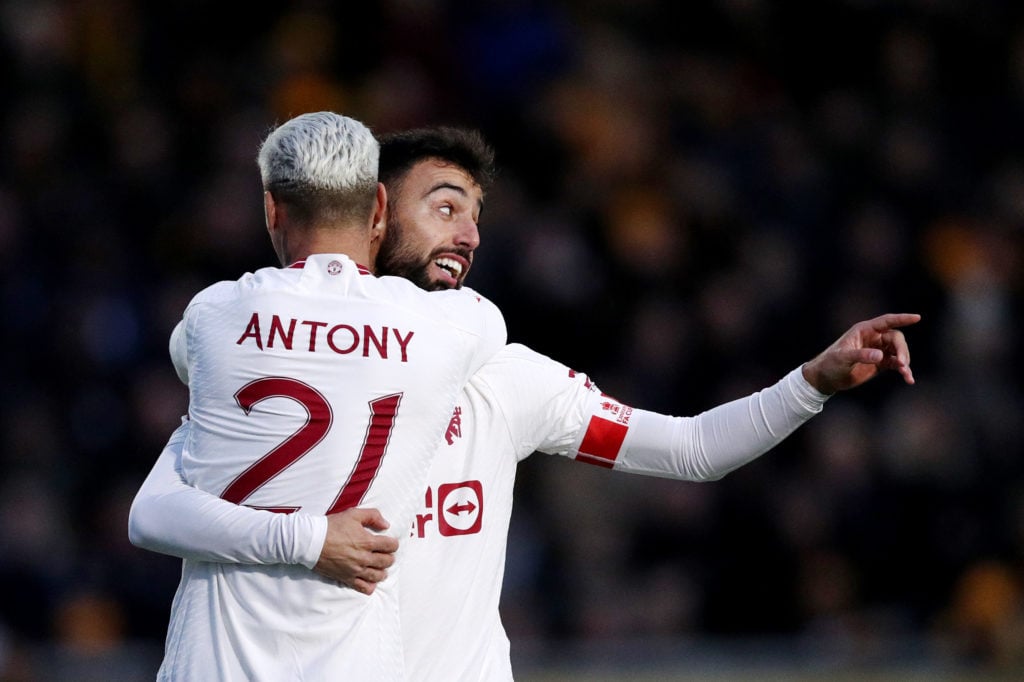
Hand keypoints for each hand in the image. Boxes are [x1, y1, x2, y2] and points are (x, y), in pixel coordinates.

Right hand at [313, 507, 397, 594]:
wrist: (311, 541)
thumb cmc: (332, 526)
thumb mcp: (353, 514)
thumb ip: (373, 516)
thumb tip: (386, 525)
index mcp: (367, 541)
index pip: (391, 546)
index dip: (393, 544)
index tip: (390, 543)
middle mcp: (364, 557)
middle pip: (387, 562)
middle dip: (389, 557)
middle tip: (386, 554)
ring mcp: (356, 570)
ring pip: (378, 576)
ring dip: (382, 572)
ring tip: (380, 568)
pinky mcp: (346, 578)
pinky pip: (364, 588)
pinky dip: (370, 586)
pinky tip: (371, 581)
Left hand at [802, 313, 920, 394]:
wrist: (826, 378)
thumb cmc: (830, 363)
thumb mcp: (843, 358)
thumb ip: (861, 355)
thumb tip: (880, 355)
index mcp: (864, 330)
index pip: (886, 321)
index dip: (902, 319)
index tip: (917, 318)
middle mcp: (873, 338)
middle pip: (896, 338)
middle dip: (902, 349)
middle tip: (902, 363)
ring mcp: (878, 351)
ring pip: (899, 351)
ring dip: (905, 361)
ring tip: (905, 372)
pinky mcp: (880, 364)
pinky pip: (896, 364)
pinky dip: (903, 370)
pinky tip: (908, 379)